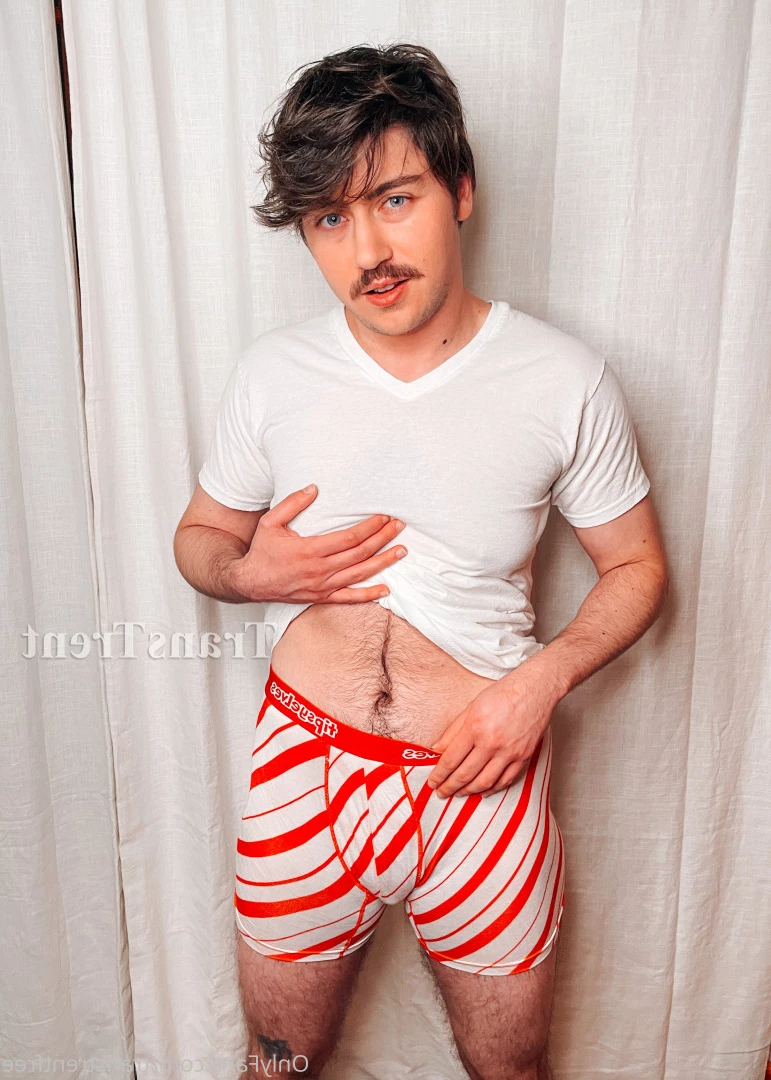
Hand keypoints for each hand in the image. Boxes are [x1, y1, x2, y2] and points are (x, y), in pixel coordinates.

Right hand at [234, 483, 407, 603]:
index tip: (384, 517)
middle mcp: (319, 570)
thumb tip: (314, 488)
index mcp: (309, 550)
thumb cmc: (261, 552)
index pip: (349, 538)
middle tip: (399, 527)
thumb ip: (292, 504)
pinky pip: (350, 598)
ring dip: (383, 562)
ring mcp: (322, 586)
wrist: (249, 582)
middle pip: (360, 553)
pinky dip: (369, 594)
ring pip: (360, 574)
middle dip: (383, 539)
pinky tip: (385, 589)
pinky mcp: (321, 597)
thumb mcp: (271, 522)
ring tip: (402, 551)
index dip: (370, 527)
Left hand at [425, 664, 556, 798]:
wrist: (535, 690)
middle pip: (465, 774)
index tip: (432, 782)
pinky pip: (506, 780)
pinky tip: (483, 791)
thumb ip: (453, 731)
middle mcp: (492, 743)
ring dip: (469, 791)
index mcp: (475, 727)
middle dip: (450, 787)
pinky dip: (493, 789)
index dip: (439, 775)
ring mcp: (509, 752)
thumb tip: (437, 749)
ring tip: (459, 793)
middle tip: (441, 793)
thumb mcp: (471, 707)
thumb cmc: (502, 694)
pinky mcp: (524, 757)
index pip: (451, 759)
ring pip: (485, 782)